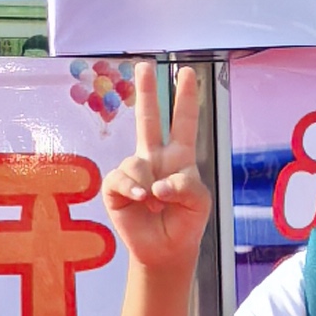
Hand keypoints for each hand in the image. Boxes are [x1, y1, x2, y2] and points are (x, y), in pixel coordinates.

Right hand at [104, 60, 212, 278]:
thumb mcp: (199, 202)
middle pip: (148, 119)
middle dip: (147, 91)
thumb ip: (185, 185)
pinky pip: (120, 179)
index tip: (188, 73)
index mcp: (179, 157)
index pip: (183, 122)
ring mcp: (134, 172)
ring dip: (147, 185)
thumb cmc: (186, 222)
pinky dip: (132, 190)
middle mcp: (155, 158)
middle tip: (143, 65)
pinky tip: (140, 202)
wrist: (166, 250)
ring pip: (136, 163)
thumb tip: (156, 183)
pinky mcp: (115, 188)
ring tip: (153, 203)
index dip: (186, 98)